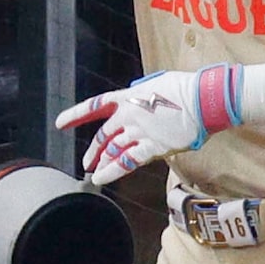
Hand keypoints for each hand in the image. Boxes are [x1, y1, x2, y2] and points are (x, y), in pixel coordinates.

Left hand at [55, 69, 216, 184]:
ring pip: (112, 151)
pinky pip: (126, 162)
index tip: (60, 123)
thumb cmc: (186, 88)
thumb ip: (141, 96)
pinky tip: (101, 178)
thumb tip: (138, 101)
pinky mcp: (152, 147)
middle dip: (93, 151)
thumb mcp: (156, 84)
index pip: (95, 106)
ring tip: (94, 173)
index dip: (76, 115)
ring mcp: (139, 132)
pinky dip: (112, 171)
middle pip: (103, 136)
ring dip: (102, 163)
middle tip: (87, 161)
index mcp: (128, 97)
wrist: (204, 99)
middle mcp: (129, 115)